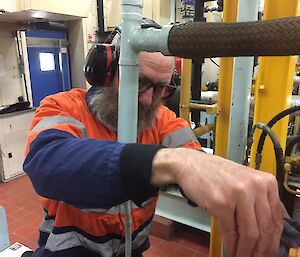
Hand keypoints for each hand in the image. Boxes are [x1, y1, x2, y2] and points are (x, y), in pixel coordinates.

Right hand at [152, 148, 282, 256]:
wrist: (191, 164)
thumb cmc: (215, 174)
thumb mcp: (244, 183)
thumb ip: (258, 203)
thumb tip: (267, 233)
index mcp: (266, 182)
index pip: (276, 220)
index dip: (273, 242)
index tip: (268, 251)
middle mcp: (255, 186)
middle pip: (265, 229)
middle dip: (261, 250)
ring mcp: (238, 194)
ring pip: (250, 234)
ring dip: (246, 251)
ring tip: (242, 256)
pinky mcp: (221, 202)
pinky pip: (231, 232)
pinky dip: (231, 246)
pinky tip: (231, 250)